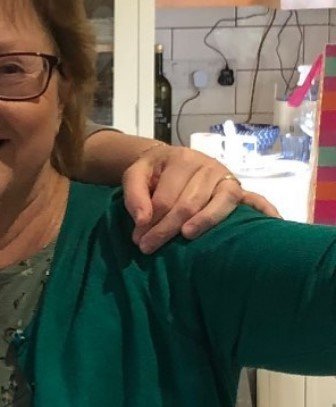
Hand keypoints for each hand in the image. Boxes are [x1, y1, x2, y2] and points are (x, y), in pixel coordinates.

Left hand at [122, 143, 279, 253]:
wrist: (169, 158)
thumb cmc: (153, 172)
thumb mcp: (135, 174)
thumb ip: (134, 195)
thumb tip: (143, 221)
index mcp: (181, 159)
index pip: (166, 198)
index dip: (151, 222)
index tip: (138, 240)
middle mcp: (208, 166)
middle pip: (189, 203)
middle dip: (167, 229)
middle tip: (149, 248)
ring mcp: (226, 178)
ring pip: (220, 203)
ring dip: (204, 222)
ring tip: (187, 236)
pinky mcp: (239, 189)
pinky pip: (256, 199)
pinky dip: (264, 210)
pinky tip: (270, 222)